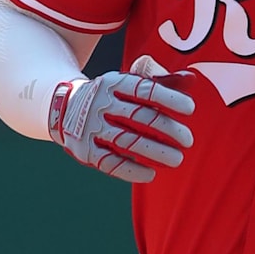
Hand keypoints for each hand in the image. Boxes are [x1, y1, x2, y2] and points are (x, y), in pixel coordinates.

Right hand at [48, 55, 195, 182]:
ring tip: (177, 159)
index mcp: (114, 83)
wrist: (62, 106)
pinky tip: (150, 174)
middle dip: (167, 129)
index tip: (191, 109)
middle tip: (188, 140)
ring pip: (127, 141)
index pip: (145, 90)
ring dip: (155, 152)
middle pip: (139, 117)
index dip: (169, 98)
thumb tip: (191, 79)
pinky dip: (131, 170)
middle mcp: (100, 103)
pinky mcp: (84, 149)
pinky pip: (109, 162)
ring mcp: (90, 127)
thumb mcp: (127, 82)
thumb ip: (159, 82)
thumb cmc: (109, 95)